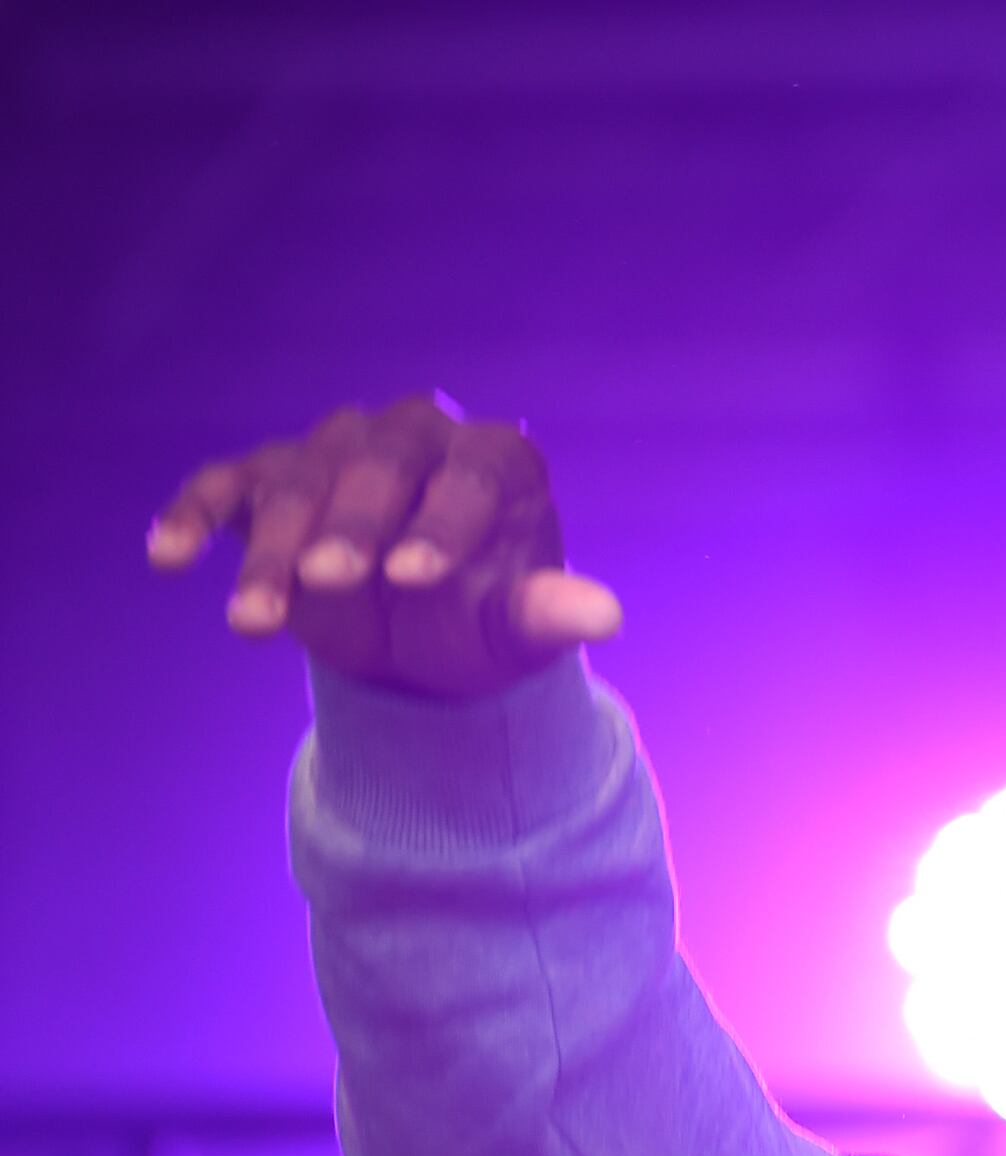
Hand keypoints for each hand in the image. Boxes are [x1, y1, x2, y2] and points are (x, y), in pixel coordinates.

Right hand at [145, 393, 619, 696]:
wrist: (420, 638)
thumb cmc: (482, 622)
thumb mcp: (519, 632)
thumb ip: (549, 616)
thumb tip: (606, 616)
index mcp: (496, 461)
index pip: (472, 479)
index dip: (441, 526)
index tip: (413, 578)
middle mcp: (418, 436)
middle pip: (376, 467)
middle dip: (347, 526)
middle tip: (329, 581)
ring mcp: (338, 447)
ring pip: (298, 480)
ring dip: (271, 549)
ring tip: (255, 623)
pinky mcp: (270, 474)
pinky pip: (227, 483)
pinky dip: (196, 514)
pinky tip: (169, 556)